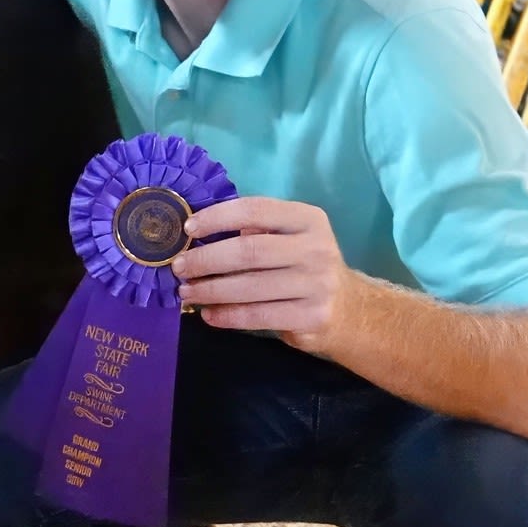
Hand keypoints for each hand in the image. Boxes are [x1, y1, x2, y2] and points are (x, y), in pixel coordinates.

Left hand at [174, 197, 356, 352]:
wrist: (349, 309)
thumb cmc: (305, 267)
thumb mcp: (292, 237)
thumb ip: (256, 229)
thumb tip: (199, 230)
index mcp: (308, 220)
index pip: (255, 209)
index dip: (217, 217)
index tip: (188, 229)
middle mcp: (315, 249)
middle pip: (248, 250)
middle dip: (206, 259)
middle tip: (179, 267)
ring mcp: (316, 285)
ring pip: (249, 287)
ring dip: (210, 290)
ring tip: (186, 292)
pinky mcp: (310, 317)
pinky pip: (257, 316)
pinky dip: (226, 315)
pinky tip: (208, 314)